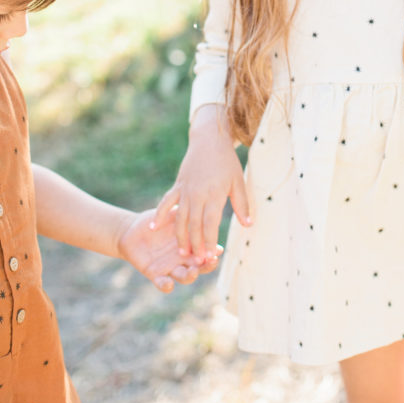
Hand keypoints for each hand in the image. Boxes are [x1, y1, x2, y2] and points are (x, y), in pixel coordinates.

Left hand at [118, 208, 221, 291]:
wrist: (132, 230)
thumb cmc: (155, 221)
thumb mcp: (172, 216)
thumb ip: (185, 215)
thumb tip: (200, 207)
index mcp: (189, 244)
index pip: (205, 250)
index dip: (213, 252)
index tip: (219, 250)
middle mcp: (182, 259)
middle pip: (199, 267)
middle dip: (206, 266)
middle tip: (210, 262)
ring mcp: (170, 268)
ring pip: (184, 277)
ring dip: (190, 276)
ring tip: (193, 271)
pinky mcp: (155, 274)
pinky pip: (163, 283)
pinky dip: (167, 285)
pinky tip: (169, 283)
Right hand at [151, 105, 250, 262]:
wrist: (209, 140)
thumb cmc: (227, 162)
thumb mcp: (238, 182)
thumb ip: (242, 204)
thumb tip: (249, 225)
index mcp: (215, 194)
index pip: (210, 223)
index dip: (209, 241)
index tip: (209, 257)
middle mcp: (198, 194)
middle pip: (194, 224)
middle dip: (195, 245)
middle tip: (196, 263)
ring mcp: (186, 190)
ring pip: (180, 218)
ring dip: (180, 236)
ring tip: (181, 253)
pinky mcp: (178, 185)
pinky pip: (167, 202)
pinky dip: (161, 215)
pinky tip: (154, 227)